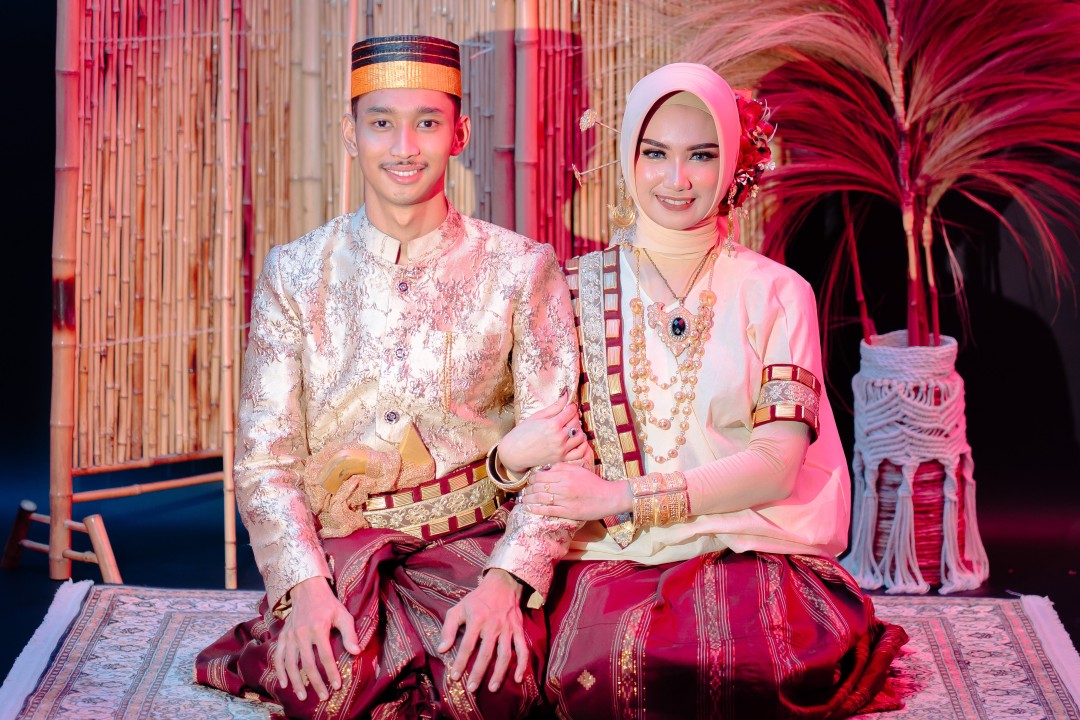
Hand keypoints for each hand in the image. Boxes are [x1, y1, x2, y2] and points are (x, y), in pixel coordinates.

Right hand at [272, 576, 361, 701]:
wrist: (307, 589)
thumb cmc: (328, 604)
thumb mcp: (343, 614)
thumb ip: (349, 633)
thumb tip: (357, 652)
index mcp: (318, 628)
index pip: (325, 656)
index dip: (331, 672)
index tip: (336, 686)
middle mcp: (301, 633)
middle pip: (307, 664)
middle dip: (315, 682)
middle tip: (323, 696)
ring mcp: (290, 636)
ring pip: (290, 664)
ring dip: (296, 682)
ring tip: (303, 696)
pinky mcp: (283, 636)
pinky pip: (278, 657)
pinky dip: (280, 671)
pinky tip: (284, 684)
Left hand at [437, 569, 528, 692]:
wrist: (503, 584)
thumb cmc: (477, 599)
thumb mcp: (458, 608)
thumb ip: (449, 628)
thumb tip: (441, 649)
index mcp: (477, 619)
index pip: (467, 645)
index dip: (460, 662)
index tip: (454, 677)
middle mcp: (493, 625)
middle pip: (486, 653)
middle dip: (478, 672)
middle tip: (472, 688)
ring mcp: (508, 629)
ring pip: (505, 655)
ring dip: (499, 673)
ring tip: (492, 688)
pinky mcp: (519, 630)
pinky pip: (523, 649)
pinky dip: (522, 665)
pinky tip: (518, 679)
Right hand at [498, 390, 585, 473]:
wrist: (514, 453)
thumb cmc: (522, 433)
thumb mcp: (537, 416)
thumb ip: (554, 407)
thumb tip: (566, 394)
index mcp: (553, 424)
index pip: (571, 411)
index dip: (572, 407)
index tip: (569, 406)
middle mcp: (559, 437)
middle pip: (576, 422)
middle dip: (574, 417)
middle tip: (569, 416)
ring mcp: (561, 449)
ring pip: (580, 436)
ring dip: (578, 430)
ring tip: (571, 428)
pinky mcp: (561, 459)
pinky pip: (580, 453)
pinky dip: (582, 446)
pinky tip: (576, 441)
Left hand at [517, 462, 631, 520]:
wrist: (608, 497)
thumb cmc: (594, 483)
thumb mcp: (578, 469)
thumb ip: (562, 467)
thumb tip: (546, 468)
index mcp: (566, 474)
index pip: (541, 475)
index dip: (532, 479)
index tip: (529, 481)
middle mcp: (563, 486)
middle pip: (538, 486)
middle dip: (528, 489)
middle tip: (523, 492)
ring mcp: (565, 499)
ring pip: (540, 498)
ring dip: (529, 499)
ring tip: (523, 500)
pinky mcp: (567, 511)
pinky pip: (547, 510)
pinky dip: (536, 509)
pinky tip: (529, 508)